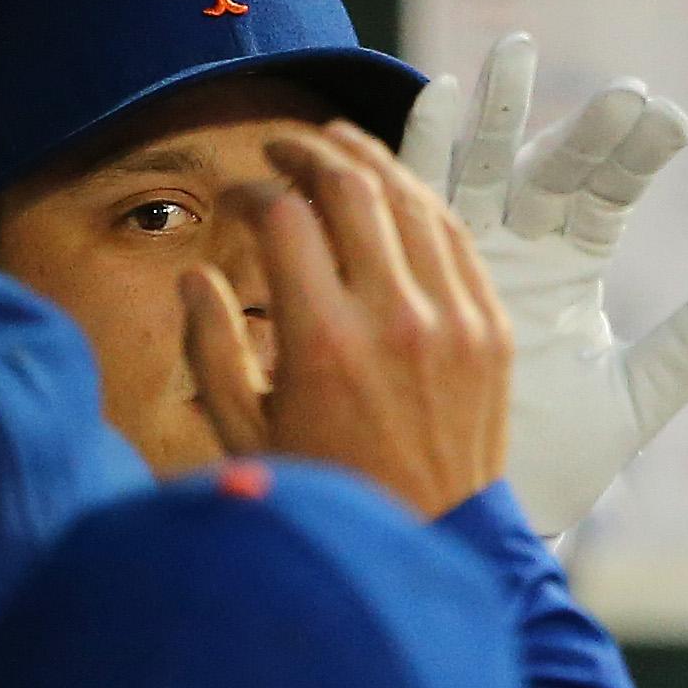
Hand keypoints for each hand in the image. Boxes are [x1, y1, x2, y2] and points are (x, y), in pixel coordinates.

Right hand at [181, 121, 512, 518]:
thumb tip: (195, 277)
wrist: (432, 541)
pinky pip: (457, 240)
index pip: (283, 216)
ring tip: (335, 146)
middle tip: (280, 147)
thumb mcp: (246, 434)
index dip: (251, 190)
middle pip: (350, 187)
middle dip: (306, 152)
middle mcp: (394, 320)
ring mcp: (454, 323)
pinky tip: (393, 193)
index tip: (236, 199)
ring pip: (411, 201)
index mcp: (323, 343)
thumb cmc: (330, 492)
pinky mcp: (492, 333)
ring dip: (369, 161)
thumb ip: (210, 349)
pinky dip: (421, 205)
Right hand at [401, 33, 687, 536]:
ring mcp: (462, 251)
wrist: (479, 512)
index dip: (636, 155)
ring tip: (515, 50)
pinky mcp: (411, 272)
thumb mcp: (638, 394)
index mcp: (572, 263)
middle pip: (549, 168)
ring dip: (495, 111)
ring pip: (479, 166)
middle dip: (581, 130)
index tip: (671, 122)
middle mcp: (518, 244)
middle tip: (621, 96)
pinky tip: (435, 94)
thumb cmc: (553, 457)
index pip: (609, 192)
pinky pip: (412, 197)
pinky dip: (422, 147)